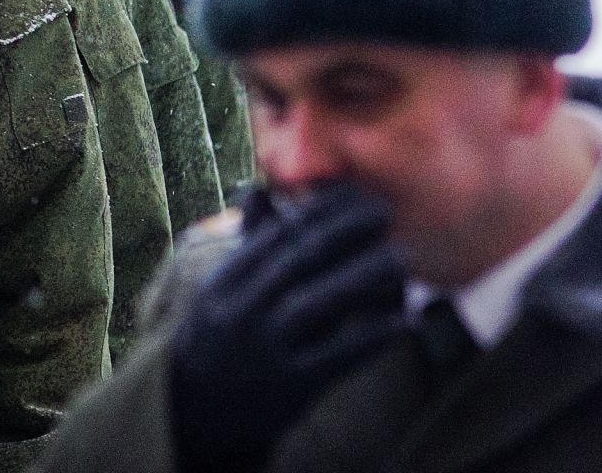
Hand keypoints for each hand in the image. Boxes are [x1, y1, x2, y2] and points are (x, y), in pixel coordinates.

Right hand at [168, 183, 405, 472]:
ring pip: (316, 302)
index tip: (353, 195)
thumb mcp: (220, 290)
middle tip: (384, 212)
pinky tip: (403, 321)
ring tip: (399, 257)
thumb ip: (248, 245)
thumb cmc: (218, 337)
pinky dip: (370, 336)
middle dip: (344, 232)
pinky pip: (336, 356)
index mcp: (223, 281)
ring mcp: (264, 348)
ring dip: (362, 277)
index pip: (274, 236)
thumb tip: (261, 189)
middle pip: (296, 261)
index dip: (317, 211)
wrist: (199, 412)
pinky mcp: (291, 385)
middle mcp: (240, 310)